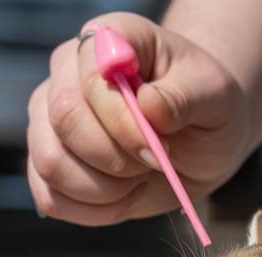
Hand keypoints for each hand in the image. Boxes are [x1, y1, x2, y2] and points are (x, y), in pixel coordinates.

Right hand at [26, 12, 249, 225]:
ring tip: (140, 177)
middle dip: (116, 158)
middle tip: (154, 162)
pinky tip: (125, 196)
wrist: (199, 138)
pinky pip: (52, 199)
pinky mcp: (47, 165)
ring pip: (51, 164)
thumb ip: (185, 96)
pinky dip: (95, 211)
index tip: (159, 146)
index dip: (123, 121)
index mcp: (106, 40)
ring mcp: (48, 120)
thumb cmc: (205, 107)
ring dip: (106, 189)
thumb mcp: (215, 95)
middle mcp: (66, 74)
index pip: (91, 78)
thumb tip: (147, 105)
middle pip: (63, 119)